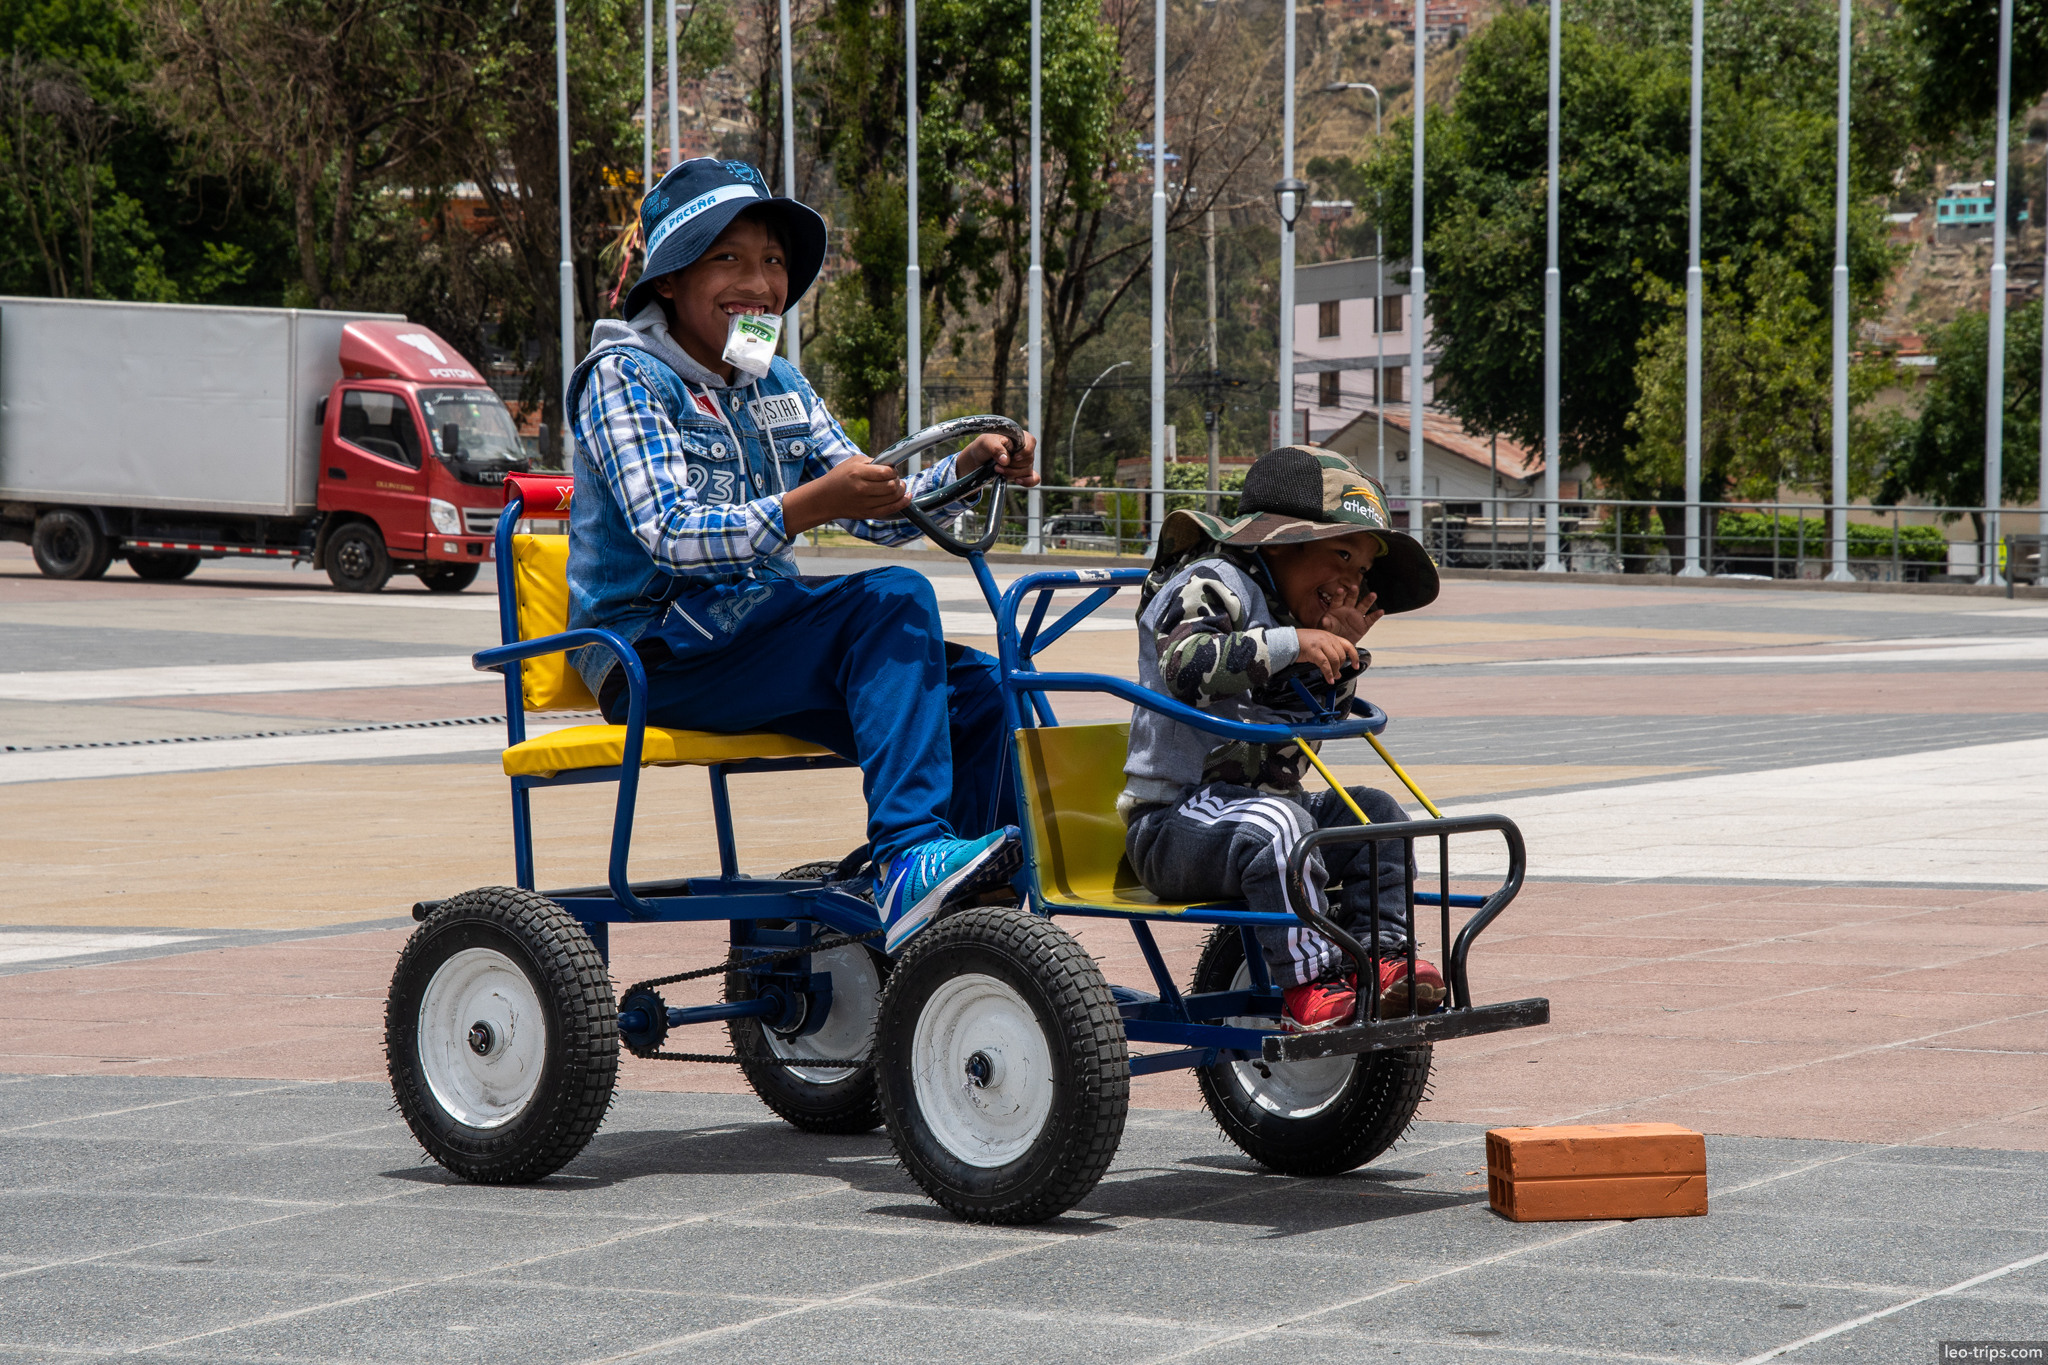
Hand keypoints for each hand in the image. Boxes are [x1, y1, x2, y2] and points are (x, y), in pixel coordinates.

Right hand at [781, 455, 909, 533]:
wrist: (824, 498)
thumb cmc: (839, 477)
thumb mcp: (852, 462)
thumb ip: (872, 462)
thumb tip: (891, 465)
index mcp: (858, 473)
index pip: (886, 472)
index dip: (893, 470)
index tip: (890, 470)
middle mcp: (862, 489)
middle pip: (893, 485)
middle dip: (898, 479)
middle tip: (894, 478)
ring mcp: (865, 503)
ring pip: (894, 497)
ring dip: (901, 490)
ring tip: (898, 486)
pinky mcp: (868, 513)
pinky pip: (891, 509)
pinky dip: (903, 502)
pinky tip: (907, 496)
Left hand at [956, 429, 1038, 487]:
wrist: (978, 458)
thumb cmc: (984, 445)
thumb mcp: (985, 443)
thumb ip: (995, 448)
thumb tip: (1005, 460)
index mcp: (1019, 437)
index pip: (1031, 442)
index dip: (1025, 452)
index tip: (1014, 457)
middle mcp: (1024, 449)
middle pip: (1029, 460)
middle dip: (1013, 466)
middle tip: (997, 465)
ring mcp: (1024, 462)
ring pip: (1027, 471)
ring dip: (1013, 473)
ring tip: (998, 470)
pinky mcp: (1022, 472)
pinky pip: (1034, 479)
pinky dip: (1027, 482)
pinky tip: (1017, 480)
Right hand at [1293, 628, 1359, 683]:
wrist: (1287, 640)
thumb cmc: (1300, 643)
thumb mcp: (1318, 644)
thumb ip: (1328, 655)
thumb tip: (1337, 672)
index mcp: (1330, 636)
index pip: (1348, 645)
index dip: (1354, 656)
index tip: (1356, 665)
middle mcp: (1327, 638)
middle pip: (1341, 655)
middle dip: (1340, 667)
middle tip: (1337, 674)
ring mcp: (1321, 644)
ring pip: (1335, 660)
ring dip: (1335, 671)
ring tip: (1332, 677)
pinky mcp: (1314, 651)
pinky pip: (1325, 665)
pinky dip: (1328, 674)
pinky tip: (1328, 679)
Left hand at [1318, 591, 1382, 642]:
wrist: (1339, 643)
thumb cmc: (1331, 633)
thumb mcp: (1326, 629)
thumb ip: (1326, 624)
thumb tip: (1325, 620)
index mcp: (1336, 608)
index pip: (1337, 599)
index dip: (1339, 595)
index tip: (1340, 590)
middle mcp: (1347, 609)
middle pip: (1351, 599)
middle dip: (1353, 593)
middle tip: (1354, 587)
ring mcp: (1357, 615)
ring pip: (1363, 605)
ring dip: (1368, 600)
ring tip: (1373, 595)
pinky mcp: (1364, 624)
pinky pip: (1370, 619)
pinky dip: (1376, 615)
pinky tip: (1380, 611)